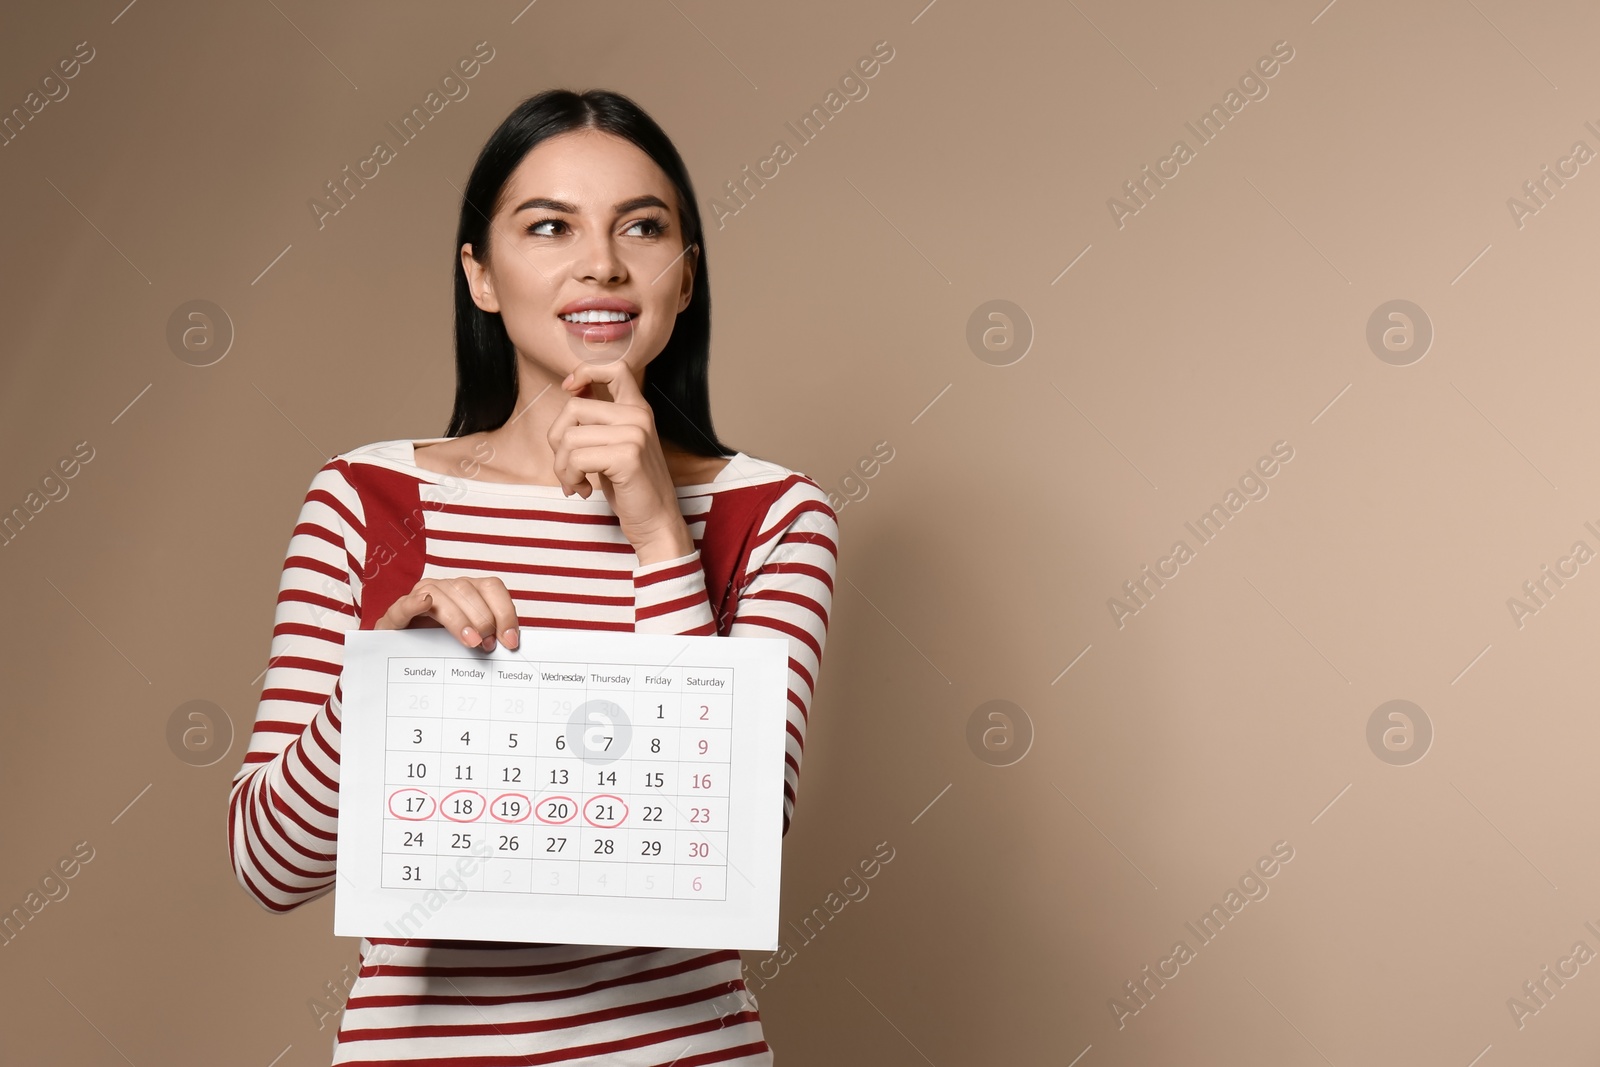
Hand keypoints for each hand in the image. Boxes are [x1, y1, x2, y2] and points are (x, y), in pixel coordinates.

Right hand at [375, 576, 519, 651]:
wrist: (401, 654)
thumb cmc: (441, 646)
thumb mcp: (470, 639)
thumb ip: (490, 636)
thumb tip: (512, 643)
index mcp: (467, 591)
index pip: (491, 587)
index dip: (505, 611)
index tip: (511, 641)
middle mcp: (445, 588)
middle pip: (469, 590)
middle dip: (484, 619)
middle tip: (488, 645)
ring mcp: (419, 596)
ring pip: (441, 596)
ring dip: (459, 618)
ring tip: (471, 641)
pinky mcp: (396, 613)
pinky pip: (404, 604)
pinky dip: (415, 602)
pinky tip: (424, 603)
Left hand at [548, 359, 694, 563]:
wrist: (656, 523)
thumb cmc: (632, 489)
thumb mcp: (615, 447)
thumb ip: (599, 421)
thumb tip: (572, 391)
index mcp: (638, 410)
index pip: (614, 368)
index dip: (585, 372)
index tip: (569, 389)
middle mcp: (638, 417)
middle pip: (573, 409)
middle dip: (557, 443)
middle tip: (568, 468)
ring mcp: (635, 434)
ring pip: (569, 437)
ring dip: (562, 466)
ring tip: (576, 482)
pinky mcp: (627, 457)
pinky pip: (576, 458)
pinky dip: (571, 477)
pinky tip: (584, 490)